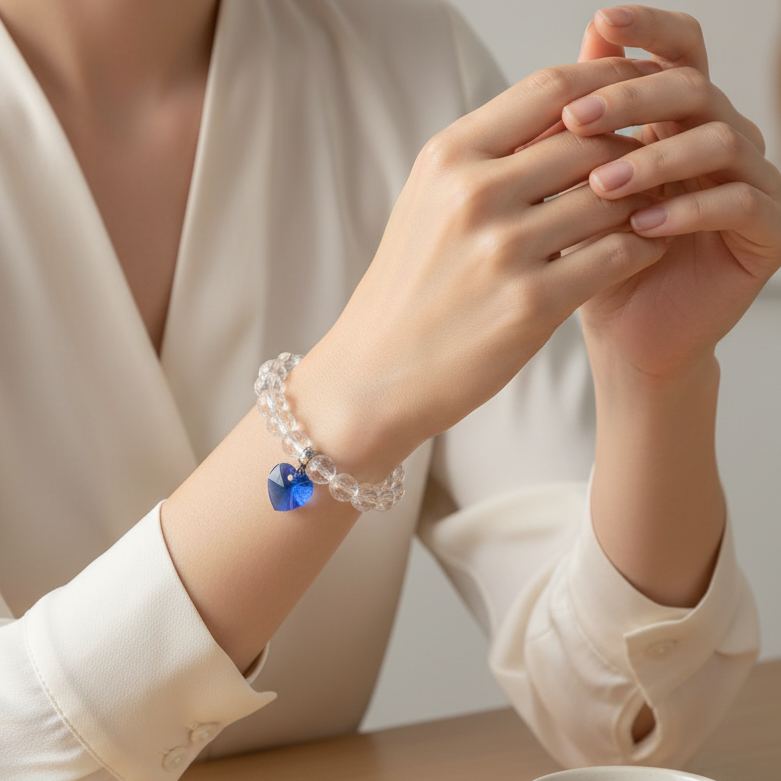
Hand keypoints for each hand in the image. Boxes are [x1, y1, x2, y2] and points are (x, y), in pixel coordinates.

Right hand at [296, 57, 669, 474]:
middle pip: (590, 140)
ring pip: (611, 198)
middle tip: (648, 167)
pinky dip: (642, 247)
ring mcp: (503, 250)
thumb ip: (489, 160)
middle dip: (631, 150)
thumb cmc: (409, 290)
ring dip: (640, 202)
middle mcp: (474, 194)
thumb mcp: (429, 206)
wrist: (376, 374)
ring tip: (645, 212)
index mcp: (447, 160)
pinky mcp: (532, 304)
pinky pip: (618, 255)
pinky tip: (643, 249)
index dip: (605, 81)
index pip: (548, 89)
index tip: (632, 95)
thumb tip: (571, 119)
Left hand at [567, 5, 780, 379]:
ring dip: (655, 157)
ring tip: (602, 183)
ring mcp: (751, 182)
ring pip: (718, 140)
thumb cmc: (595, 260)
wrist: (623, 332)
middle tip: (575, 118)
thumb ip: (573, 141)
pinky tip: (642, 225)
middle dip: (632, 98)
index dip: (648, 31)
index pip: (676, 54)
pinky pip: (739, 203)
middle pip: (693, 87)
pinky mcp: (768, 230)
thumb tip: (547, 79)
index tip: (604, 21)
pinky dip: (688, 210)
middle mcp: (720, 140)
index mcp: (677, 122)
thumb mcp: (575, 195)